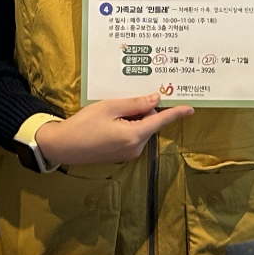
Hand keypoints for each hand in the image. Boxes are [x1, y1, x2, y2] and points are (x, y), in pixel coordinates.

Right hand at [33, 94, 193, 166]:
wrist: (63, 146)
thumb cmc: (83, 125)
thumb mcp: (109, 107)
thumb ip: (135, 103)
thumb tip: (155, 99)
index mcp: (134, 136)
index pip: (160, 121)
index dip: (176, 113)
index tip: (190, 108)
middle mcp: (135, 148)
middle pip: (149, 123)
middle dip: (142, 110)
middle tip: (123, 102)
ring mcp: (129, 153)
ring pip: (141, 129)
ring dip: (133, 118)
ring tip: (112, 113)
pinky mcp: (122, 155)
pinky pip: (133, 136)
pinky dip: (127, 126)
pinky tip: (110, 121)